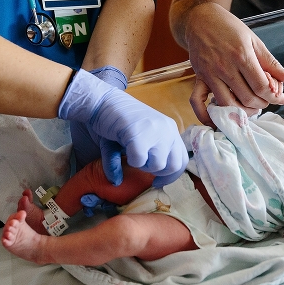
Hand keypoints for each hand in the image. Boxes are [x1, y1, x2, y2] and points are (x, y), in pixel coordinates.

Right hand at [59, 69, 187, 185]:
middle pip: (174, 165)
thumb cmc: (116, 121)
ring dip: (143, 166)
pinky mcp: (140, 133)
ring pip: (158, 165)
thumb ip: (137, 159)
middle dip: (157, 172)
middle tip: (141, 165)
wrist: (101, 101)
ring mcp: (156, 130)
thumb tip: (117, 183)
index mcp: (170, 129)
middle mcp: (168, 129)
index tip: (156, 181)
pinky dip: (131, 161)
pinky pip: (140, 161)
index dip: (171, 175)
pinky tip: (123, 148)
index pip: (182, 159)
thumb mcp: (132, 141)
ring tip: (131, 154)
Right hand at [185, 5, 283, 124]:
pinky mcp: (198, 78)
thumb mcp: (254, 40)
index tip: (279, 98)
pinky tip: (218, 121)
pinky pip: (198, 102)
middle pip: (247, 98)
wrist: (200, 19)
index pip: (261, 86)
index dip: (274, 96)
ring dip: (242, 112)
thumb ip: (272, 63)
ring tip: (251, 108)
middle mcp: (224, 67)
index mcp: (242, 56)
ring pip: (227, 104)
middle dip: (262, 104)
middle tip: (266, 101)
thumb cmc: (229, 28)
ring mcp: (209, 74)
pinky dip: (206, 116)